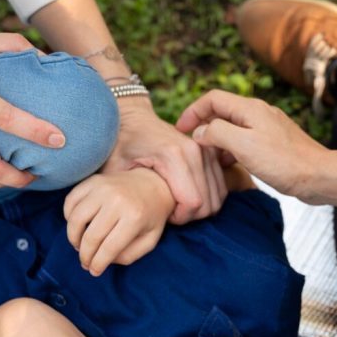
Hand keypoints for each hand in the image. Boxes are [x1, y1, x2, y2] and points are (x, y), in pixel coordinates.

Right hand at [64, 169, 176, 275]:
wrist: (152, 183)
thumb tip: (103, 261)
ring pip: (75, 219)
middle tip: (85, 263)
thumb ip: (129, 255)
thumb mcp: (149, 240)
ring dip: (73, 238)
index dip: (98, 264)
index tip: (94, 272)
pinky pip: (70, 201)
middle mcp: (117, 200)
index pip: (109, 248)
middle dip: (85, 256)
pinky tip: (78, 226)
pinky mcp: (92, 181)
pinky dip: (68, 217)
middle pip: (90, 237)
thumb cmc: (150, 216)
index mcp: (135, 217)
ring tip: (79, 246)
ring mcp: (102, 188)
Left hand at [104, 97, 226, 223]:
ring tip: (176, 203)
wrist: (133, 119)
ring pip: (217, 197)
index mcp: (173, 155)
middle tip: (169, 212)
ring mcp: (205, 150)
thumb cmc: (121, 145)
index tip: (163, 214)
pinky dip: (207, 197)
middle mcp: (195, 151)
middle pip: (208, 203)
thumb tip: (129, 216)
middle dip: (189, 215)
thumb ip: (124, 192)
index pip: (193, 203)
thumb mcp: (115, 169)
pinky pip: (220, 187)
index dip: (180, 217)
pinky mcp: (211, 152)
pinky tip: (185, 195)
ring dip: (199, 208)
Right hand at [176, 90, 329, 202]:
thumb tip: (201, 131)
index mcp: (250, 109)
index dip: (192, 111)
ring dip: (217, 141)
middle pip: (222, 112)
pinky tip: (230, 166)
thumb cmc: (284, 162)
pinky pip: (245, 140)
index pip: (212, 98)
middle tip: (191, 148)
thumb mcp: (244, 146)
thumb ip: (218, 133)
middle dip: (203, 127)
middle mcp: (259, 113)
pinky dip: (232, 150)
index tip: (180, 130)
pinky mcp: (274, 144)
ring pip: (233, 128)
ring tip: (208, 160)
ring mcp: (267, 128)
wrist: (318, 177)